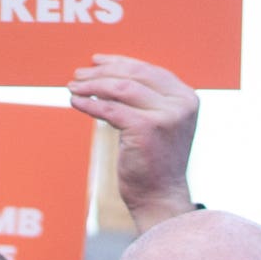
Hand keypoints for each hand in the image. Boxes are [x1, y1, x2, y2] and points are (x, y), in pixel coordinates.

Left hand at [68, 58, 198, 230]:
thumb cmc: (155, 163)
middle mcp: (180, 103)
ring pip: (121, 88)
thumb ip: (147, 101)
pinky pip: (110, 109)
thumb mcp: (159, 124)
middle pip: (134, 76)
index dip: (120, 63)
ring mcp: (165, 116)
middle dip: (102, 72)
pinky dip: (90, 104)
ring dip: (93, 85)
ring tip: (74, 87)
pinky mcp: (146, 129)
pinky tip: (76, 102)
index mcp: (186, 98)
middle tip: (78, 75)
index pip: (149, 70)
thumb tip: (109, 77)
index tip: (97, 61)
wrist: (160, 197)